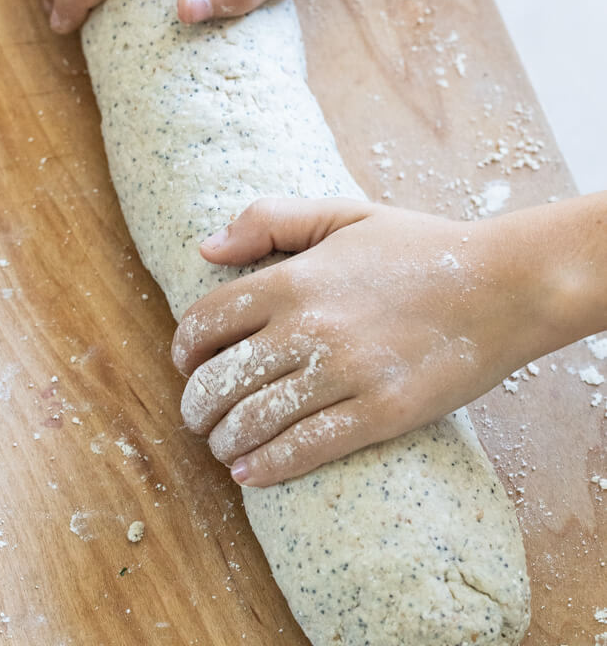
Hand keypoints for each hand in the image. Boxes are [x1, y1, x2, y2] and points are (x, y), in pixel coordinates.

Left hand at [170, 197, 549, 487]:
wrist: (502, 285)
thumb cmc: (419, 247)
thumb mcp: (343, 214)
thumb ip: (270, 220)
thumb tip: (205, 248)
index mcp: (294, 278)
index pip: (207, 321)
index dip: (184, 349)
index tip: (186, 364)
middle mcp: (310, 327)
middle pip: (220, 379)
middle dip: (196, 406)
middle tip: (199, 416)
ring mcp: (345, 373)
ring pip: (254, 421)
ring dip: (225, 441)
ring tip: (222, 446)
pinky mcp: (381, 412)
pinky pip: (306, 448)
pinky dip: (267, 467)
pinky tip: (250, 473)